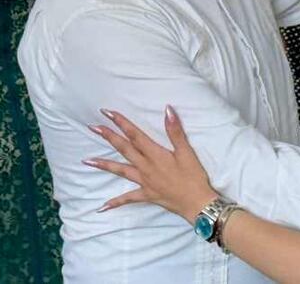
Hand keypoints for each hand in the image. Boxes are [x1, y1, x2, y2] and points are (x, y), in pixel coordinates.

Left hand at [85, 107, 216, 223]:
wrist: (195, 202)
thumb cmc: (193, 176)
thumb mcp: (187, 152)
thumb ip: (175, 131)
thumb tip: (167, 110)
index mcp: (155, 155)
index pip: (135, 135)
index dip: (122, 123)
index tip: (108, 113)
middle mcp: (145, 167)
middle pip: (124, 149)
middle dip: (109, 137)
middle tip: (93, 127)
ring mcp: (143, 182)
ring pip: (120, 171)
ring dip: (104, 165)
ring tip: (87, 161)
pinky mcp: (146, 195)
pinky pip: (128, 198)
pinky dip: (115, 202)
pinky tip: (102, 207)